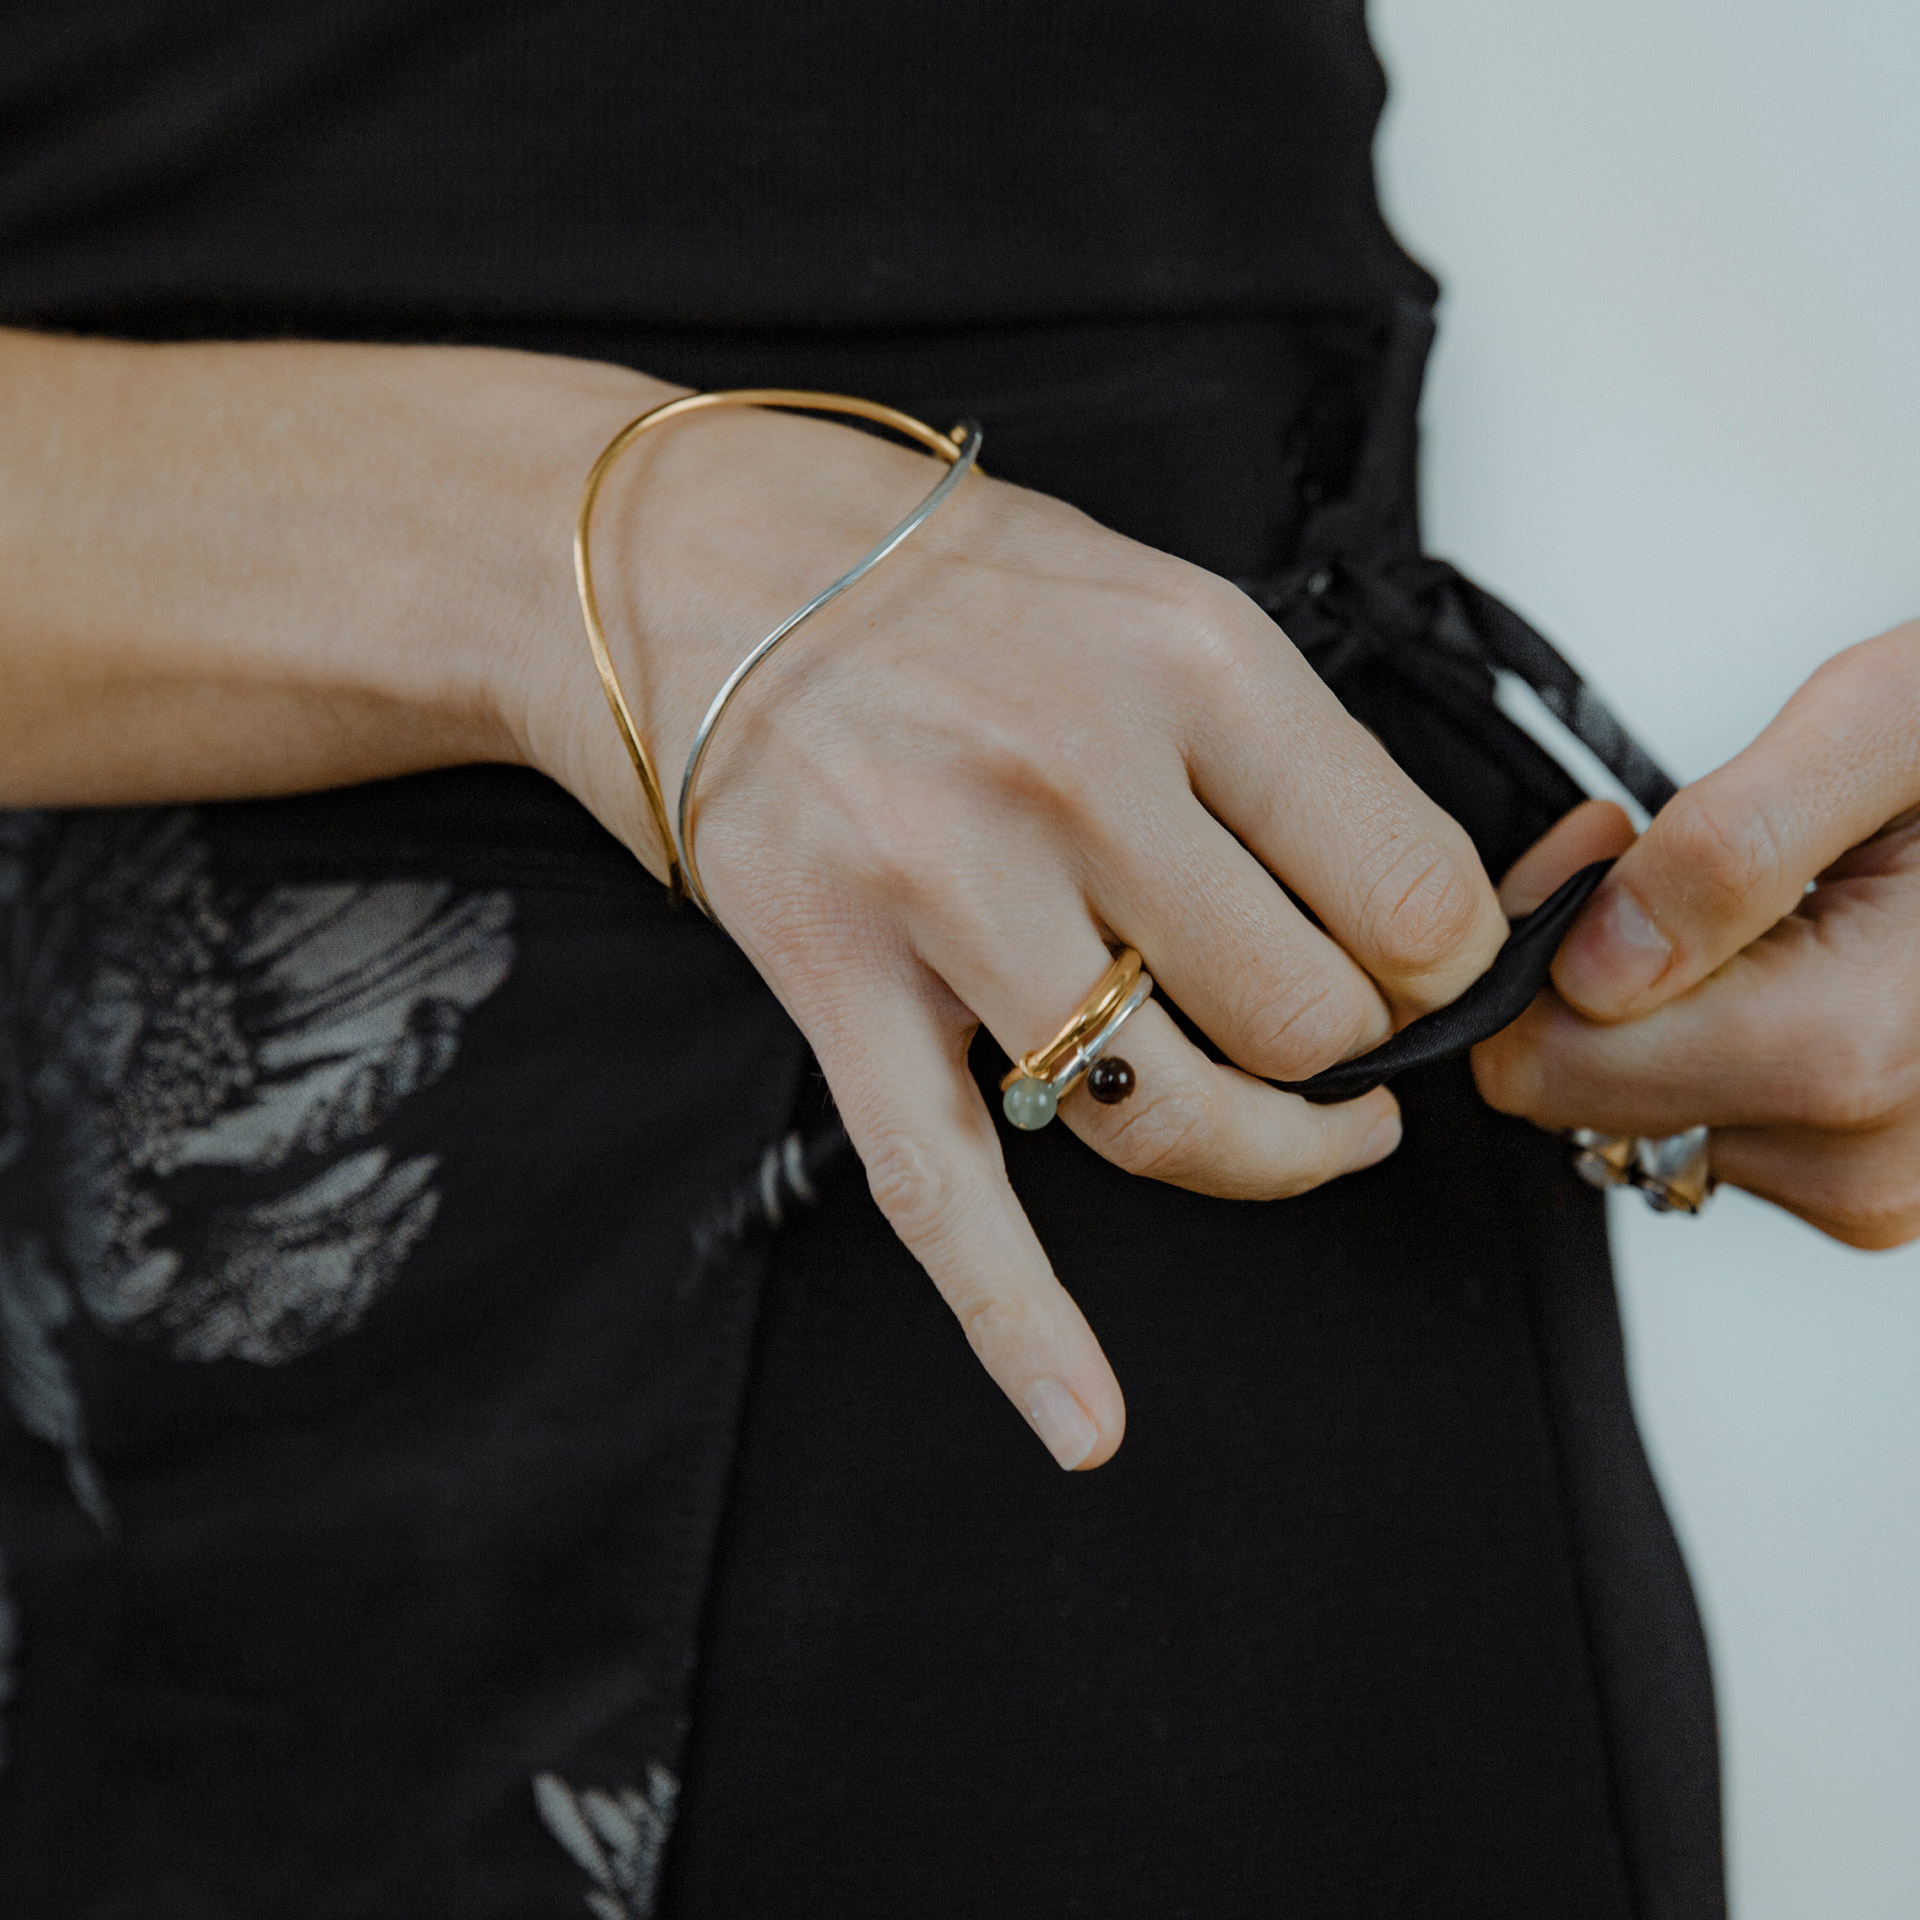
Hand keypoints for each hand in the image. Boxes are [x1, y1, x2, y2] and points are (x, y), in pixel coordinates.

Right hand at [523, 399, 1509, 1467]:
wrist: (677, 559)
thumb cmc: (929, 571)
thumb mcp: (1148, 593)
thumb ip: (1282, 745)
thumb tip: (1419, 901)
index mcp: (1190, 662)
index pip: (1408, 886)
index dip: (1448, 963)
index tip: (1431, 972)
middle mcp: (1077, 777)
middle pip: (1304, 1020)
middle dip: (1352, 1053)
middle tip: (1340, 1032)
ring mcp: (947, 891)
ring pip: (1165, 1113)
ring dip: (1262, 1154)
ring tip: (1298, 1136)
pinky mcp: (839, 986)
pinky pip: (946, 1189)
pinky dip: (1020, 1323)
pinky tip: (1085, 1418)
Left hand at [1473, 622, 1919, 1249]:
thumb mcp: (1888, 724)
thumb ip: (1733, 844)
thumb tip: (1598, 966)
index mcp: (1848, 1048)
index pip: (1549, 1065)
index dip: (1536, 942)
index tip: (1603, 842)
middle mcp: (1863, 1159)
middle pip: (1584, 1098)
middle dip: (1591, 971)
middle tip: (1669, 854)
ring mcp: (1873, 1185)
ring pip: (1647, 1112)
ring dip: (1667, 1003)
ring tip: (1773, 901)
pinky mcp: (1874, 1185)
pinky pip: (1721, 1123)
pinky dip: (1724, 1040)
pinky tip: (1803, 962)